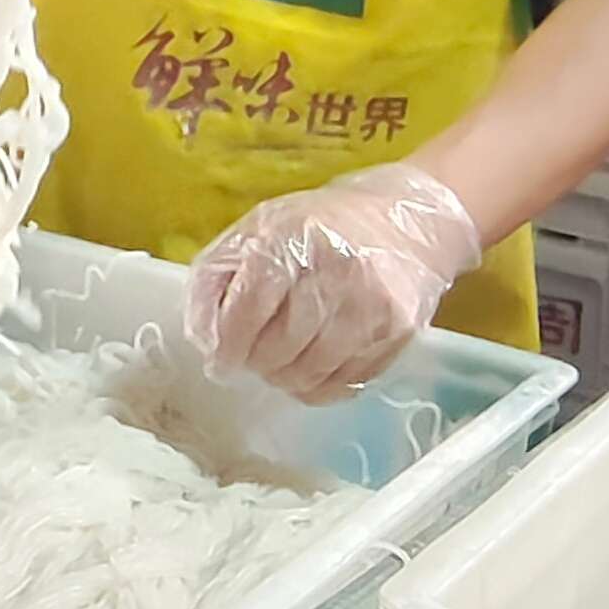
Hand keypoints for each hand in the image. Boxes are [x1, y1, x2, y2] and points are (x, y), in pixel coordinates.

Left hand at [185, 162, 483, 400]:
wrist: (405, 221)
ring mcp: (373, 304)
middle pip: (278, 348)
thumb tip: (203, 338)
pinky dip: (318, 387)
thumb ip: (218, 275)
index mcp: (293, 238)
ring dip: (284, 378)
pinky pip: (346, 383)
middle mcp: (337, 271)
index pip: (248, 310)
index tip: (222, 359)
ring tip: (279, 365)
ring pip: (310, 373)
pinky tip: (310, 369)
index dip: (228, 344)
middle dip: (255, 363)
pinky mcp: (398, 331)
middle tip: (251, 360)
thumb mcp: (258, 229)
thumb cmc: (319, 226)